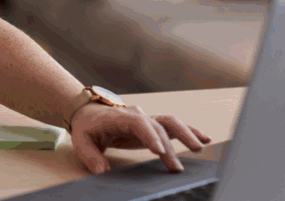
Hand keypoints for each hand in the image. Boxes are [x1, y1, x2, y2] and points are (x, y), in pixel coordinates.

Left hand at [69, 103, 211, 173]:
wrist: (89, 112)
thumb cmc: (87, 127)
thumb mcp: (81, 140)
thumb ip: (91, 156)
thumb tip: (102, 171)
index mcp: (118, 116)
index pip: (137, 122)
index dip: (149, 135)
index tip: (158, 151)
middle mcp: (135, 115)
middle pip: (157, 126)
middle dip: (168, 146)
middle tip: (175, 167)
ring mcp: (146, 119)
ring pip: (169, 122)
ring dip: (185, 134)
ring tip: (200, 146)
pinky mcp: (152, 125)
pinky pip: (172, 126)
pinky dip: (189, 130)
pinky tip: (203, 139)